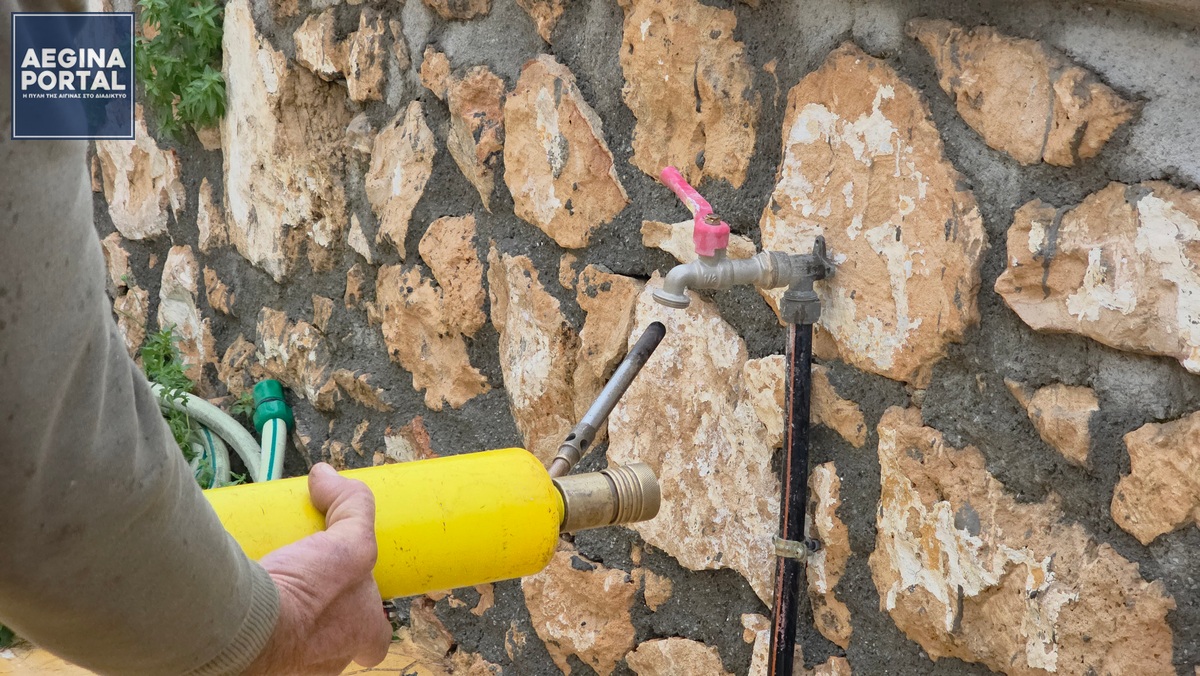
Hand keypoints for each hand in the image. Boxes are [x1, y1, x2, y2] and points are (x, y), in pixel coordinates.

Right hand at [245, 463, 391, 674]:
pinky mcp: (258, 666)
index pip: (377, 633)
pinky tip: (242, 591)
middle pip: (335, 636)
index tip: (349, 586)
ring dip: (288, 613)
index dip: (367, 611)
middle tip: (302, 577)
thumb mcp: (349, 542)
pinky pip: (262, 642)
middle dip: (323, 610)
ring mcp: (295, 667)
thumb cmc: (307, 594)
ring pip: (297, 641)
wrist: (242, 630)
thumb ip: (350, 505)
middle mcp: (332, 659)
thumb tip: (326, 477)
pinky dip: (254, 619)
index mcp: (363, 635)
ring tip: (270, 579)